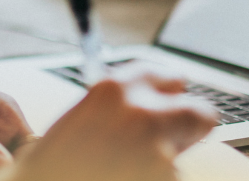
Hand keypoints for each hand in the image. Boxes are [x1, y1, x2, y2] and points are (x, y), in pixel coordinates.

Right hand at [8, 64, 218, 180]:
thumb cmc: (50, 167)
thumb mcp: (78, 121)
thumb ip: (116, 107)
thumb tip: (145, 108)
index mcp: (114, 89)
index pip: (168, 78)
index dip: (172, 94)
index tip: (175, 101)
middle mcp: (141, 113)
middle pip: (199, 112)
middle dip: (190, 126)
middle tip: (176, 139)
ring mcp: (158, 151)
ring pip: (181, 156)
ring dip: (164, 163)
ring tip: (123, 170)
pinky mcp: (167, 179)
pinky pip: (173, 179)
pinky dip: (155, 180)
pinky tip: (124, 179)